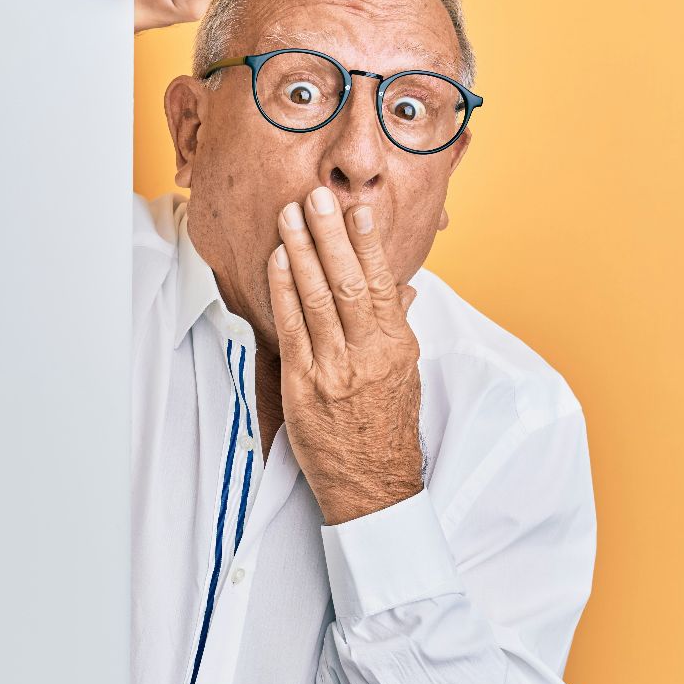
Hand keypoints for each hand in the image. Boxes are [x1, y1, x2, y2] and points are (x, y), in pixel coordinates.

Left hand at [267, 187, 425, 525]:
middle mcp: (368, 355)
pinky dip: (283, 290)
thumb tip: (405, 289)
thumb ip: (400, 327)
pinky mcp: (304, 385)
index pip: (384, 284)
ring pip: (317, 299)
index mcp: (398, 347)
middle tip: (316, 197)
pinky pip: (292, 328)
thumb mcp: (405, 375)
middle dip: (329, 236)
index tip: (357, 210)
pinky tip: (277, 260)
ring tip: (290, 216)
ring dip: (301, 253)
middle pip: (348, 283)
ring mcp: (334, 370)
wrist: (371, 486)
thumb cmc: (387, 428)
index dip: (368, 244)